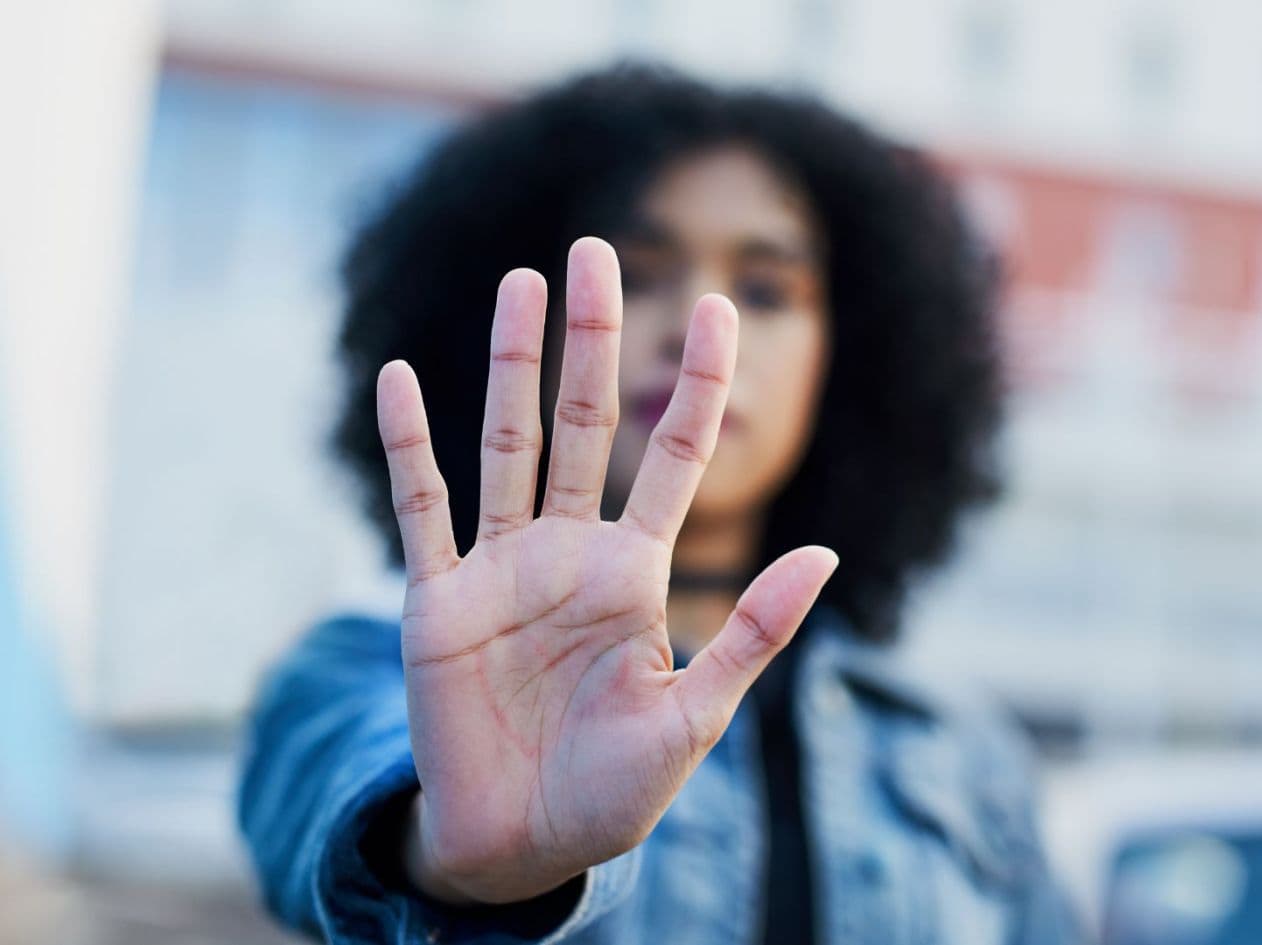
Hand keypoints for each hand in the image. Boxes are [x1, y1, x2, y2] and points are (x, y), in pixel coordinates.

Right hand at [376, 237, 837, 904]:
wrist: (521, 848)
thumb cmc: (615, 792)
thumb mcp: (694, 716)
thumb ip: (751, 632)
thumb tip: (827, 552)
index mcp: (635, 572)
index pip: (677, 454)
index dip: (700, 383)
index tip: (723, 307)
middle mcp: (569, 553)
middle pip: (588, 423)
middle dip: (595, 340)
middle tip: (596, 250)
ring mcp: (501, 570)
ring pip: (508, 444)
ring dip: (511, 365)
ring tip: (522, 282)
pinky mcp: (438, 602)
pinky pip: (421, 509)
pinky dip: (408, 446)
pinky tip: (400, 376)